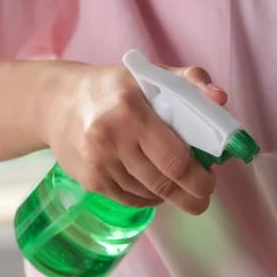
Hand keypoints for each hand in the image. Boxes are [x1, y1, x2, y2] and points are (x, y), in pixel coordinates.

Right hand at [41, 61, 227, 213]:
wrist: (56, 101)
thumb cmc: (114, 89)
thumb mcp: (151, 76)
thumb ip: (190, 81)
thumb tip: (220, 98)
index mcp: (131, 111)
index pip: (176, 160)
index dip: (200, 178)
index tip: (211, 180)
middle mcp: (111, 139)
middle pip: (165, 184)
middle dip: (192, 196)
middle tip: (202, 195)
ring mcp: (98, 163)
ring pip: (150, 195)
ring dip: (169, 194)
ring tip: (175, 182)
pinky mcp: (90, 181)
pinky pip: (131, 200)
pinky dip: (148, 198)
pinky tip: (151, 185)